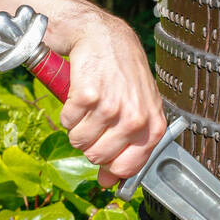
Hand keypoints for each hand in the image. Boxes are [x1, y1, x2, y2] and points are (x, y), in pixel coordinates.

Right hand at [56, 12, 165, 188]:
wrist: (104, 37)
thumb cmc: (123, 73)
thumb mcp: (139, 108)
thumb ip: (130, 145)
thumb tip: (108, 182)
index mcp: (152, 125)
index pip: (128, 168)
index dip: (110, 168)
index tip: (103, 160)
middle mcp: (134, 118)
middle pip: (97, 157)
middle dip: (90, 142)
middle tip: (95, 119)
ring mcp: (111, 107)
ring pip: (79, 141)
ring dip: (77, 126)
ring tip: (89, 104)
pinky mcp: (87, 95)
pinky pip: (67, 121)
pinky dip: (67, 110)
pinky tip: (79, 93)